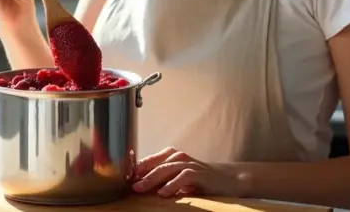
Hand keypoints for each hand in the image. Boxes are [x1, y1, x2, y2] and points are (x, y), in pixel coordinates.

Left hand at [132, 147, 250, 197]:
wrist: (226, 180)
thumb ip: (160, 179)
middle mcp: (177, 157)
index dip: (135, 169)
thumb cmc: (198, 179)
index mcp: (169, 156)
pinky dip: (172, 185)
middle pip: (154, 164)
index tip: (122, 178)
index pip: (148, 161)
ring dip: (152, 179)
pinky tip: (163, 193)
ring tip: (140, 188)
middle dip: (140, 175)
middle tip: (129, 185)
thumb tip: (138, 186)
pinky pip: (183, 177)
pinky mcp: (199, 173)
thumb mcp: (176, 179)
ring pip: (166, 169)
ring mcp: (188, 163)